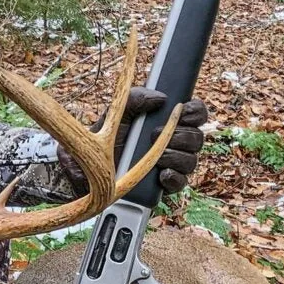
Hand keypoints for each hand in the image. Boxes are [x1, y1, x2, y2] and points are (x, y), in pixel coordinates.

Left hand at [58, 87, 207, 194]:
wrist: (86, 169)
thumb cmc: (103, 139)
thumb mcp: (116, 113)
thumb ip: (136, 98)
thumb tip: (161, 98)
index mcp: (167, 123)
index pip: (195, 114)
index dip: (195, 112)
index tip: (183, 111)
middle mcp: (173, 143)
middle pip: (197, 138)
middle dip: (180, 135)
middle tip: (153, 134)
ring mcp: (171, 164)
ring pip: (191, 160)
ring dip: (175, 156)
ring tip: (155, 155)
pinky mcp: (164, 185)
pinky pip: (181, 182)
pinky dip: (174, 177)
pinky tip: (161, 173)